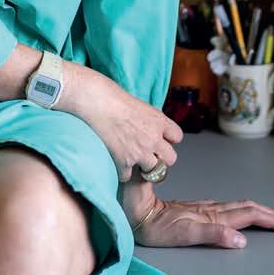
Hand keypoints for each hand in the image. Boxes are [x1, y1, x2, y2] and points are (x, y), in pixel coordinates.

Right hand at [61, 64, 182, 182]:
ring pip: (153, 170)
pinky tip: (116, 159)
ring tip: (131, 156)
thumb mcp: (141, 106)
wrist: (96, 101)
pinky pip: (128, 176)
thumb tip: (155, 130)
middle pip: (171, 159)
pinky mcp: (124, 161)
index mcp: (159, 121)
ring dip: (142, 166)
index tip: (159, 139)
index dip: (168, 139)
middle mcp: (153, 138)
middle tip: (149, 153)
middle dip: (161, 157)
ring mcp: (140, 151)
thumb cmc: (113, 98)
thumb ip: (152, 121)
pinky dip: (121, 171)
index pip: (177, 137)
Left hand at [131, 191, 273, 248]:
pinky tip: (242, 214)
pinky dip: (242, 213)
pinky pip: (226, 210)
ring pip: (238, 208)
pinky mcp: (194, 212)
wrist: (134, 210)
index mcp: (210, 214)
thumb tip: (240, 239)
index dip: (269, 218)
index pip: (247, 214)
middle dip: (271, 215)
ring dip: (259, 212)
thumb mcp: (183, 233)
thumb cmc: (154, 224)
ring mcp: (202, 209)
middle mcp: (209, 209)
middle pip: (247, 208)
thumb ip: (211, 233)